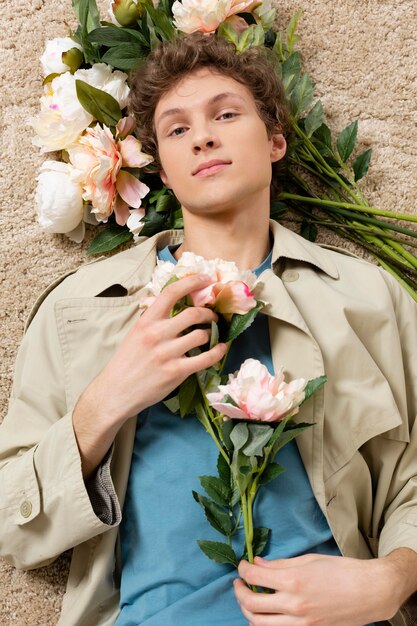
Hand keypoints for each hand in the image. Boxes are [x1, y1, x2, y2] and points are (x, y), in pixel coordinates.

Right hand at [73, 273, 226, 477]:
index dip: (192, 282)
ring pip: (201, 335)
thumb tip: (171, 304)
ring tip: (211, 335)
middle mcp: (157, 334)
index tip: (206, 279)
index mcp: (146, 321)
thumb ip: (153, 320)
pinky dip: (217, 352)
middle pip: (193, 314)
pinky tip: (220, 349)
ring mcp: (167, 353)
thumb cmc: (126, 362)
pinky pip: (205, 358)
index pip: (171, 292)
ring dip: (212, 333)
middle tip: (213, 317)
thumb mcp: (135, 334)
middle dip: (208, 314)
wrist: (116, 392)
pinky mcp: (176, 372)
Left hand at [233, 554, 401, 624]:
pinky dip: (265, 624)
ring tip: (249, 598)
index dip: (242, 569)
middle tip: (239, 582)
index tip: (242, 565)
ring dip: (247, 611)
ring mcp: (300, 623)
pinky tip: (265, 613)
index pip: (254, 576)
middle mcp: (293, 604)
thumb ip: (280, 563)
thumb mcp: (308, 559)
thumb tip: (257, 562)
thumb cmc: (341, 570)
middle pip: (250, 603)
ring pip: (259, 624)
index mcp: (293, 581)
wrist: (369, 592)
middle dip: (239, 591)